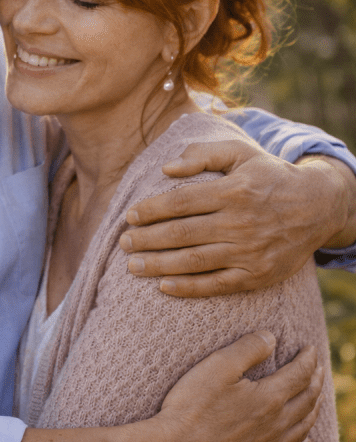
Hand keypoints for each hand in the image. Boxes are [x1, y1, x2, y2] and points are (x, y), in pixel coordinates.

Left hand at [119, 140, 354, 296]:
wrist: (317, 206)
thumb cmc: (269, 176)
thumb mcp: (241, 152)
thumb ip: (203, 154)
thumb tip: (166, 169)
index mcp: (232, 191)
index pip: (180, 202)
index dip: (151, 210)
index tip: (130, 216)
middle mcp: (239, 223)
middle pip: (181, 234)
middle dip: (146, 240)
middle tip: (123, 243)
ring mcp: (248, 252)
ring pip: (193, 261)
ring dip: (158, 265)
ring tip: (132, 266)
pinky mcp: (255, 275)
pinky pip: (215, 285)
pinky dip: (188, 288)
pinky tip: (163, 286)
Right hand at [154, 332, 323, 441]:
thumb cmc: (190, 408)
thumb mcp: (216, 367)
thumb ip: (248, 349)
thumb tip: (272, 338)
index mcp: (269, 398)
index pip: (299, 374)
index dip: (308, 359)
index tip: (310, 349)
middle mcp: (276, 427)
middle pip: (306, 400)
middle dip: (315, 381)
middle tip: (318, 369)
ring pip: (302, 429)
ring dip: (313, 410)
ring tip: (315, 398)